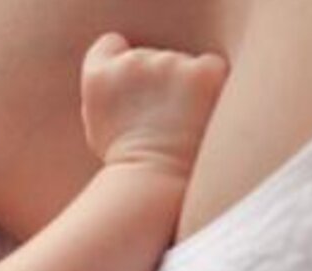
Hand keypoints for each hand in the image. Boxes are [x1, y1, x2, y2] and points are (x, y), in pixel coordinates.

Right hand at [80, 33, 227, 173]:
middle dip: (162, 80)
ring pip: (184, 63)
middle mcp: (131, 63)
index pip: (112, 45)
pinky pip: (212, 67)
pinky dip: (212, 87)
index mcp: (99, 75)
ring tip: (184, 124)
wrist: (153, 184)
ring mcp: (167, 64)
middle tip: (165, 120)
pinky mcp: (200, 73)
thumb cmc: (129, 165)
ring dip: (188, 85)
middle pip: (154, 57)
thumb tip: (123, 78)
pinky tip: (203, 115)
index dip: (123, 62)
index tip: (134, 89)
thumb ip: (108, 92)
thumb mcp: (99, 126)